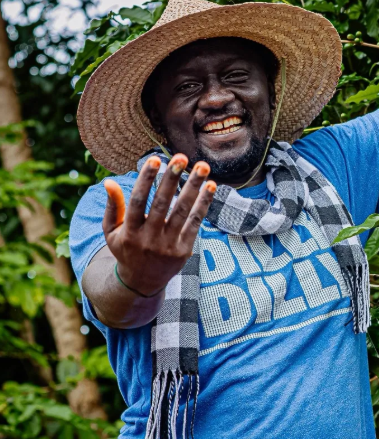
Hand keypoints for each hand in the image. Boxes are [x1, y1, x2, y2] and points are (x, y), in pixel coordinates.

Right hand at [102, 154, 215, 296]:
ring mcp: (167, 245)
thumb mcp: (112, 231)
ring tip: (202, 166)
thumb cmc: (126, 249)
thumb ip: (112, 207)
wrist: (142, 282)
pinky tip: (210, 186)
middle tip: (181, 156)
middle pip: (162, 204)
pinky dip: (203, 204)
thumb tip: (109, 181)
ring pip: (182, 212)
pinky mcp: (183, 250)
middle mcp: (148, 239)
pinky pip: (195, 223)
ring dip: (193, 187)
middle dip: (172, 179)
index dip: (146, 180)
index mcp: (129, 232)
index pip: (138, 201)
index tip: (154, 159)